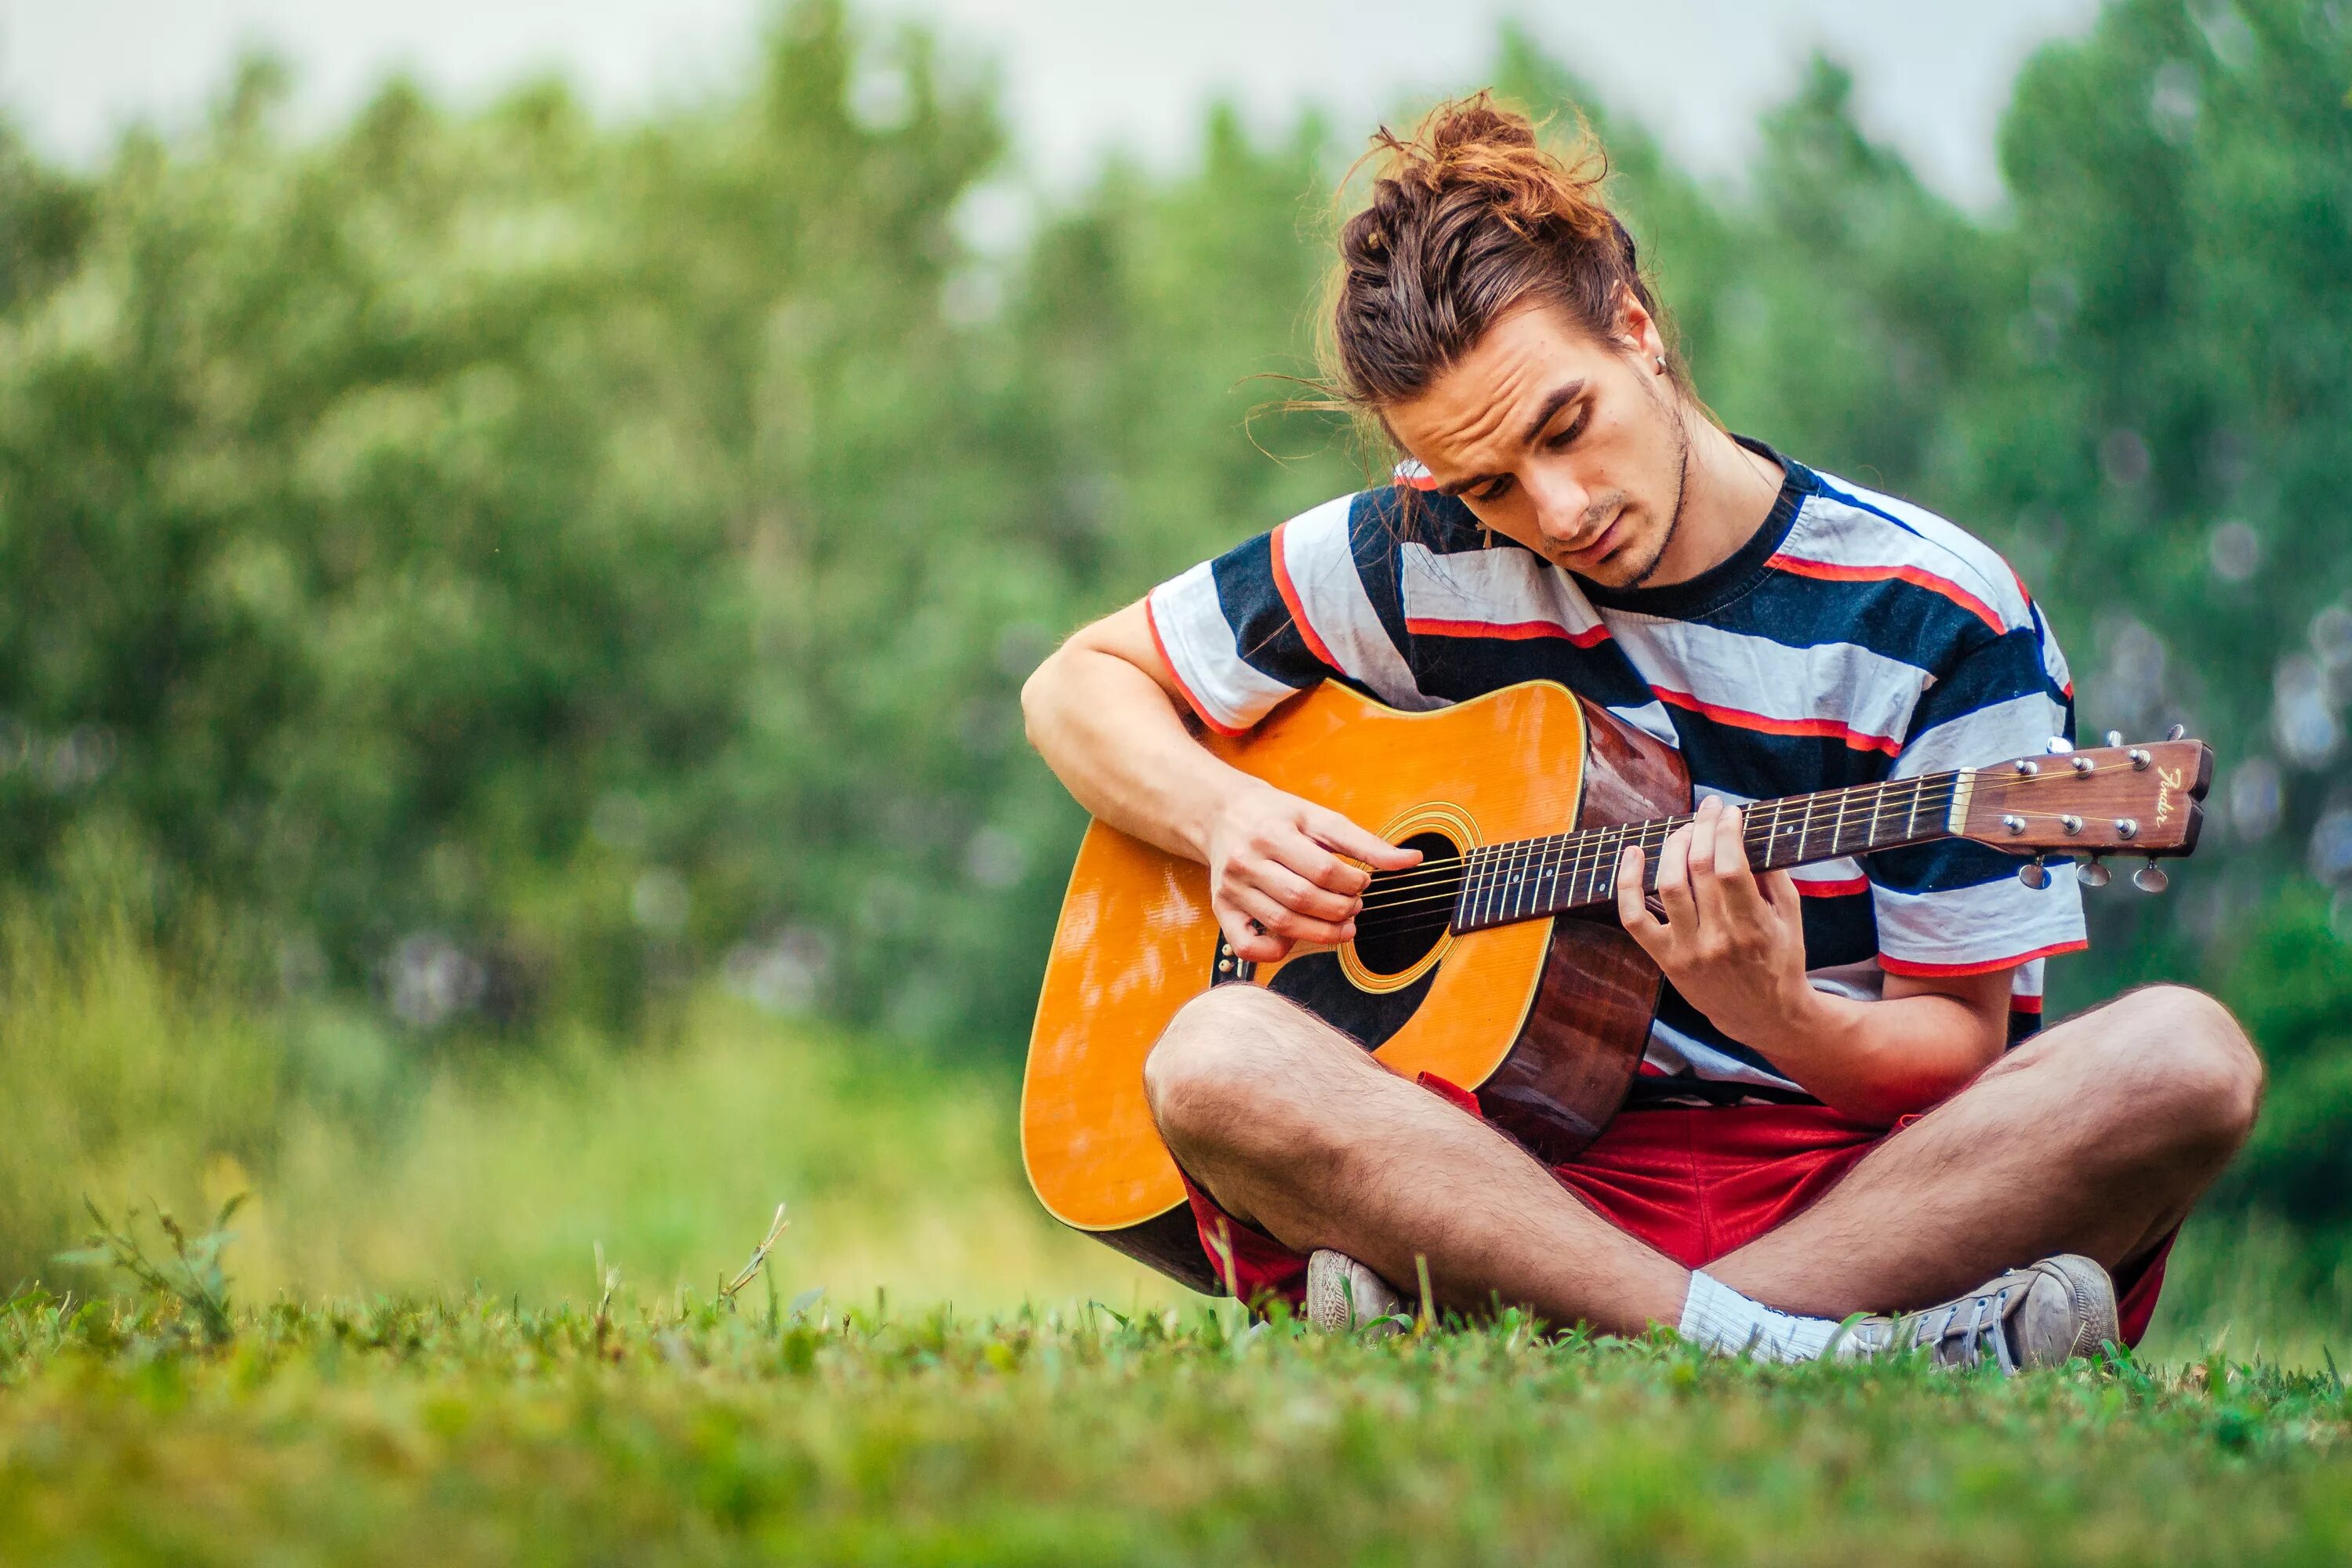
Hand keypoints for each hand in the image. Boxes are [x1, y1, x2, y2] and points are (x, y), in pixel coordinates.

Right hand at [1203, 783, 1420, 962]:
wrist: (1223, 813)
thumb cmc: (1277, 816)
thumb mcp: (1320, 818)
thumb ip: (1365, 842)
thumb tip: (1412, 860)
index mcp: (1272, 833)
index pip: (1322, 869)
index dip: (1352, 882)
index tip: (1362, 881)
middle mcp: (1246, 861)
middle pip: (1302, 898)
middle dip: (1340, 909)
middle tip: (1355, 906)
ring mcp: (1231, 888)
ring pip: (1281, 923)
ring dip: (1321, 933)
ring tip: (1343, 927)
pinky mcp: (1222, 909)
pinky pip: (1247, 946)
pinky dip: (1274, 952)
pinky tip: (1296, 940)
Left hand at [1615, 797, 1814, 1050]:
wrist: (1762, 1016)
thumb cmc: (1780, 959)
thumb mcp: (1791, 919)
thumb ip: (1775, 876)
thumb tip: (1749, 830)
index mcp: (1754, 929)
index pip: (1732, 868)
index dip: (1726, 832)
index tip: (1729, 812)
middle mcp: (1718, 940)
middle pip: (1699, 869)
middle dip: (1703, 827)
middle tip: (1707, 808)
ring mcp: (1687, 950)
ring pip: (1668, 885)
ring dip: (1673, 846)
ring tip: (1684, 829)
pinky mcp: (1665, 958)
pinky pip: (1633, 917)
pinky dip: (1627, 883)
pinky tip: (1633, 853)